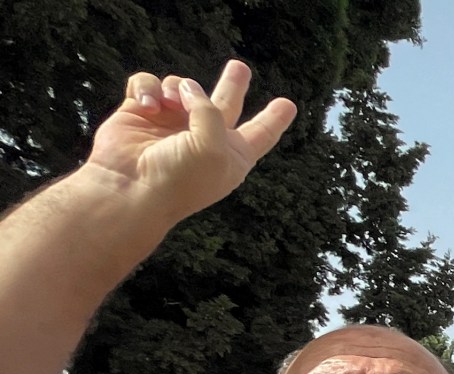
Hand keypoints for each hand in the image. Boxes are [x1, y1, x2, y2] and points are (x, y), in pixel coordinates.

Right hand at [82, 61, 295, 224]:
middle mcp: (204, 136)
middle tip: (240, 67)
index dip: (274, 119)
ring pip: (182, 86)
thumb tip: (188, 87)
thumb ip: (211, 110)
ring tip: (169, 103)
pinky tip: (145, 105)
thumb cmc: (179, 178)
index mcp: (232, 154)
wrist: (129, 189)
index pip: (260, 133)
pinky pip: (148, 84)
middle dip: (233, 84)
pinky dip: (147, 88)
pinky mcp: (141, 113)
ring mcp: (172, 124)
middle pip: (226, 103)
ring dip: (176, 87)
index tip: (289, 104)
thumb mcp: (213, 146)